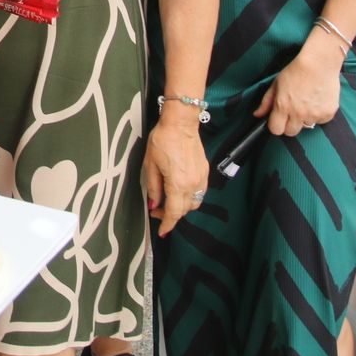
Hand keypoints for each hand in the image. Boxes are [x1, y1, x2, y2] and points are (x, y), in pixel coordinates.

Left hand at [145, 116, 208, 236]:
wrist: (181, 123)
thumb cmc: (163, 139)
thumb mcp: (150, 164)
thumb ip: (153, 187)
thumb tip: (153, 204)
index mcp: (178, 184)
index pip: (174, 212)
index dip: (167, 224)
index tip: (162, 231)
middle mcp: (193, 184)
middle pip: (184, 210)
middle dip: (171, 215)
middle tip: (156, 210)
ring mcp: (201, 179)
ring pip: (194, 203)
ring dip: (181, 207)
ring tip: (167, 201)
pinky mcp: (205, 172)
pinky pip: (199, 193)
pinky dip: (189, 197)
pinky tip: (179, 191)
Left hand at [254, 44, 340, 136]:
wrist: (319, 63)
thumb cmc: (296, 71)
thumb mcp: (276, 84)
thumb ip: (266, 102)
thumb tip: (257, 114)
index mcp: (283, 106)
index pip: (276, 130)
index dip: (276, 125)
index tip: (278, 119)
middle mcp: (298, 113)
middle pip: (290, 132)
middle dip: (289, 124)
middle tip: (293, 111)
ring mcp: (314, 115)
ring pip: (306, 126)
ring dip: (305, 118)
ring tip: (307, 102)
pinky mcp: (328, 114)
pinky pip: (320, 121)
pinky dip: (318, 114)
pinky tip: (317, 101)